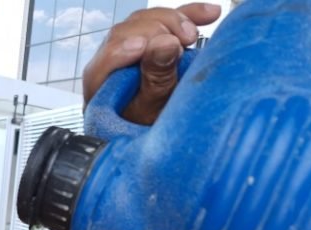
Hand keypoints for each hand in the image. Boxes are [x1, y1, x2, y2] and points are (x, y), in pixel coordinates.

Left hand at [82, 3, 220, 124]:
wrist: (158, 134)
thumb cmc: (148, 130)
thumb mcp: (152, 111)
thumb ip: (157, 80)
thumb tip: (166, 43)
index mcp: (100, 81)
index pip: (108, 56)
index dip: (126, 48)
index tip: (145, 47)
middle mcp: (111, 61)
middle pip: (127, 31)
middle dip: (157, 30)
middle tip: (184, 41)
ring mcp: (131, 48)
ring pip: (145, 21)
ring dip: (173, 21)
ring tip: (193, 36)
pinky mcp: (152, 42)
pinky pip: (168, 22)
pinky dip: (190, 15)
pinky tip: (210, 14)